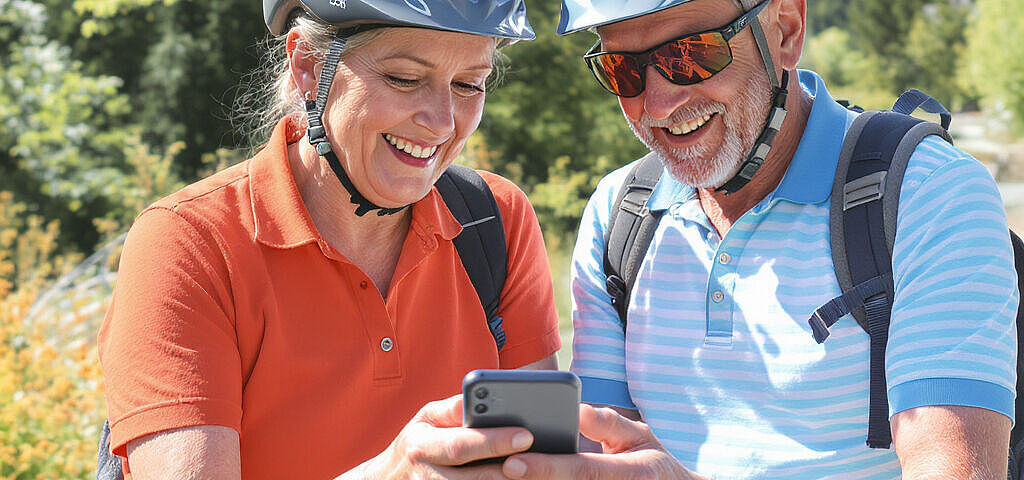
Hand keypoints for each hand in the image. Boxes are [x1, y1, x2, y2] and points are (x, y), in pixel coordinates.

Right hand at [341, 394, 534, 479]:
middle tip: (543, 461)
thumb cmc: (416, 443)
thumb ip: (452, 409)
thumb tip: (475, 399)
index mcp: (421, 446)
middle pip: (475, 479)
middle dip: (510, 471)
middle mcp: (426, 476)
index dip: (494, 441)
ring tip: (538, 475)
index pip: (462, 444)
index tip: (526, 435)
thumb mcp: (426, 419)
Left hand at [500, 404, 708, 479]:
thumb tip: (577, 409)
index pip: (580, 469)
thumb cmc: (653, 462)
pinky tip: (516, 478)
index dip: (546, 467)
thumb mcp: (640, 436)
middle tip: (491, 472)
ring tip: (491, 477)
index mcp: (626, 472)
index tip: (513, 462)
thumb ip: (608, 423)